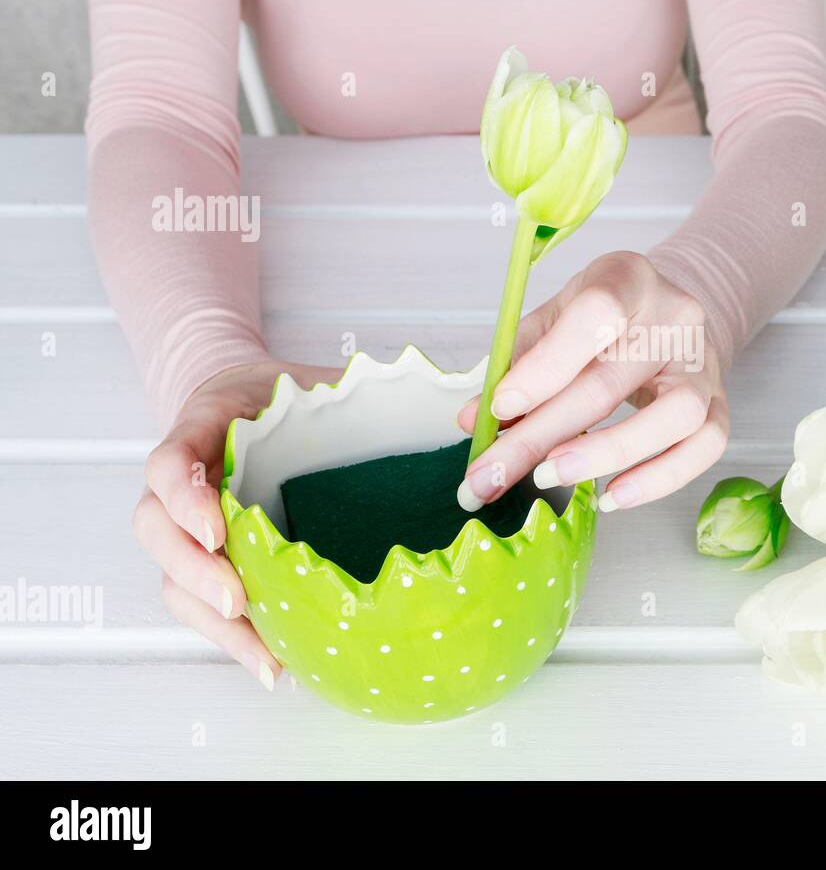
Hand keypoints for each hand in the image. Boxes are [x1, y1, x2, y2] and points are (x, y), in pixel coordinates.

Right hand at [133, 359, 340, 689]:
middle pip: (156, 531)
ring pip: (173, 579)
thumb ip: (352, 388)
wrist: (242, 400)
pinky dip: (234, 638)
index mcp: (204, 427)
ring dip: (215, 622)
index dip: (186, 497)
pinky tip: (275, 666)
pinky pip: (200, 604)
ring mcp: (185, 524)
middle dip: (195, 571)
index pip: (172, 462)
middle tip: (239, 601)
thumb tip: (452, 409)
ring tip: (266, 658)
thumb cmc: (280, 394)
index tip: (219, 528)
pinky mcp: (205, 560)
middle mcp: (181, 481)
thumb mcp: (310, 377)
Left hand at [456, 251, 729, 512]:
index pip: (594, 314)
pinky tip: (611, 498)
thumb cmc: (603, 319)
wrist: (670, 316)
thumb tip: (473, 422)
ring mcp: (704, 363)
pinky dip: (658, 480)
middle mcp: (676, 316)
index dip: (545, 365)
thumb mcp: (556, 318)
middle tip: (490, 476)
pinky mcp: (721, 403)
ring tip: (550, 479)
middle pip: (610, 383)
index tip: (500, 408)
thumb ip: (516, 363)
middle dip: (540, 436)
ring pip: (675, 418)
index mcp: (628, 277)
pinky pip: (704, 448)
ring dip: (605, 456)